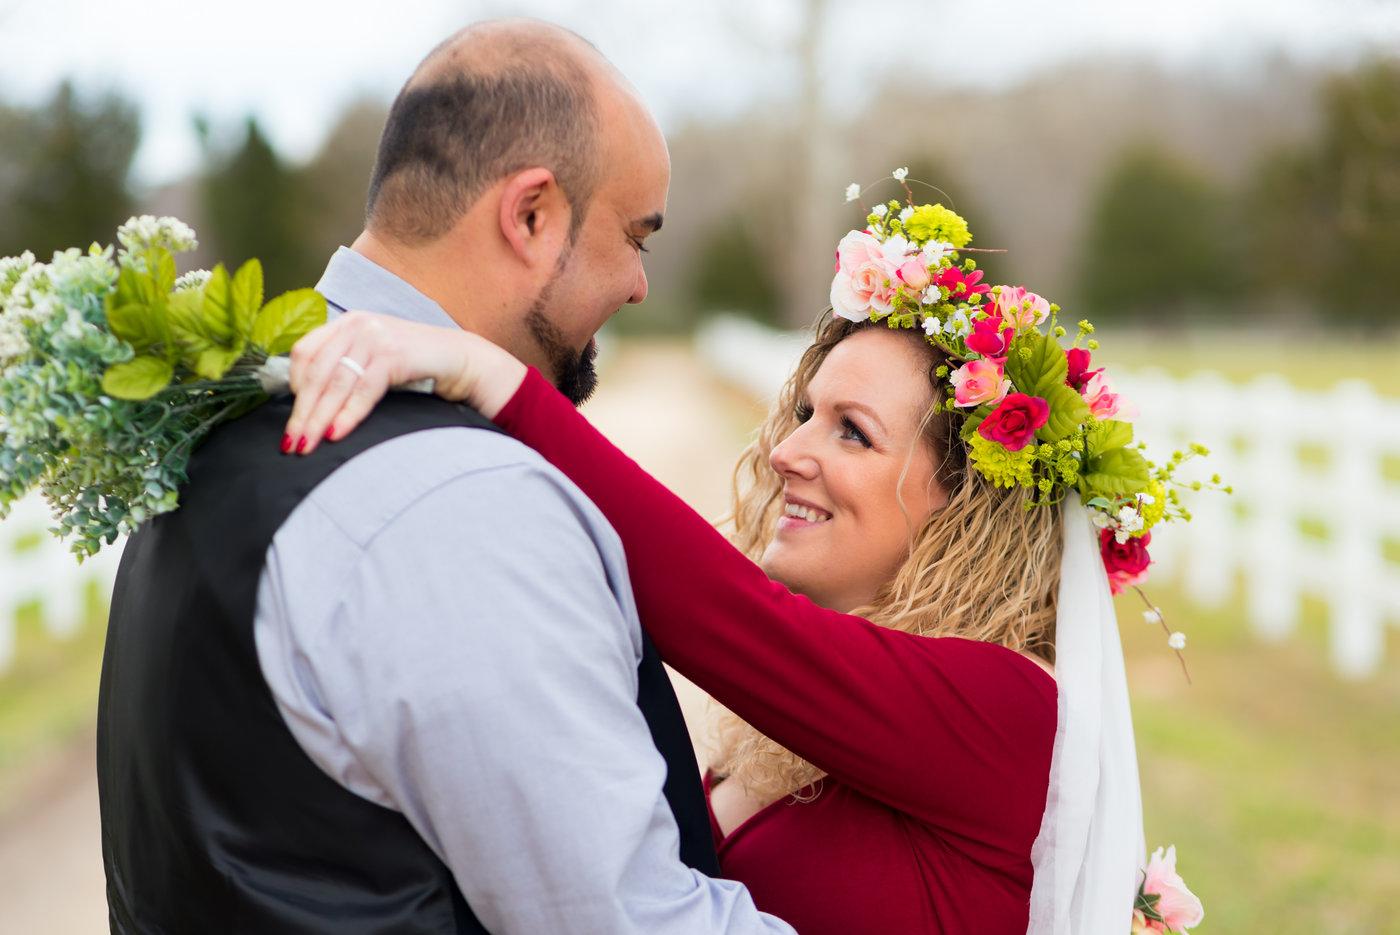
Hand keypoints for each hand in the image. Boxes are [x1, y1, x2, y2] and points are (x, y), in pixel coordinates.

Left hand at [283, 311, 525, 454]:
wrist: (461, 359)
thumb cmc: (415, 366)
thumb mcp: (373, 361)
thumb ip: (345, 369)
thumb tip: (308, 404)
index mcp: (346, 324)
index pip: (304, 353)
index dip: (294, 387)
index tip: (292, 418)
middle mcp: (357, 324)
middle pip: (316, 372)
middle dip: (302, 412)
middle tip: (291, 443)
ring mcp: (376, 336)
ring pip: (335, 383)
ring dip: (318, 418)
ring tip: (308, 445)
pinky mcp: (394, 353)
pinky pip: (363, 389)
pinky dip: (348, 413)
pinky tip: (337, 433)